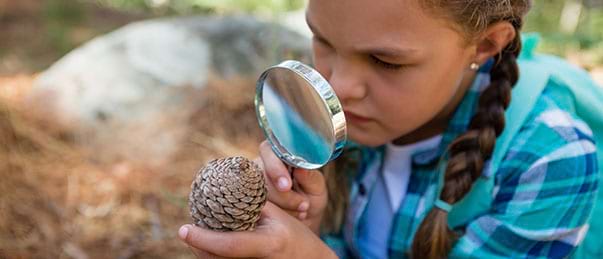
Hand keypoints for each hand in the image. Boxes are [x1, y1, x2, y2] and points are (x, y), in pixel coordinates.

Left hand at [178, 202, 336, 258]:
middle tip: (187, 230)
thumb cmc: (295, 235)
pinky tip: (209, 245)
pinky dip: (212, 255)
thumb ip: (252, 206)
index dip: (203, 238)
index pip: (228, 245)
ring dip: (202, 251)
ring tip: (196, 236)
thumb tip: (222, 189)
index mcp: (268, 244)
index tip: (183, 229)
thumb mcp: (278, 217)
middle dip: (197, 245)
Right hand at [256, 141, 327, 233]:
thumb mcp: (316, 188)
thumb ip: (310, 178)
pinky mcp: (244, 201)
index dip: (275, 168)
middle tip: (303, 206)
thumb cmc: (309, 198)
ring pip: (255, 193)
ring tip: (301, 212)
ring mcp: (249, 183)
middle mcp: (260, 165)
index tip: (286, 186)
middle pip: (260, 175)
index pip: (268, 151)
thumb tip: (300, 170)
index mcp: (278, 153)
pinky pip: (250, 208)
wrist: (301, 223)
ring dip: (281, 207)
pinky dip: (271, 216)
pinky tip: (287, 219)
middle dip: (282, 195)